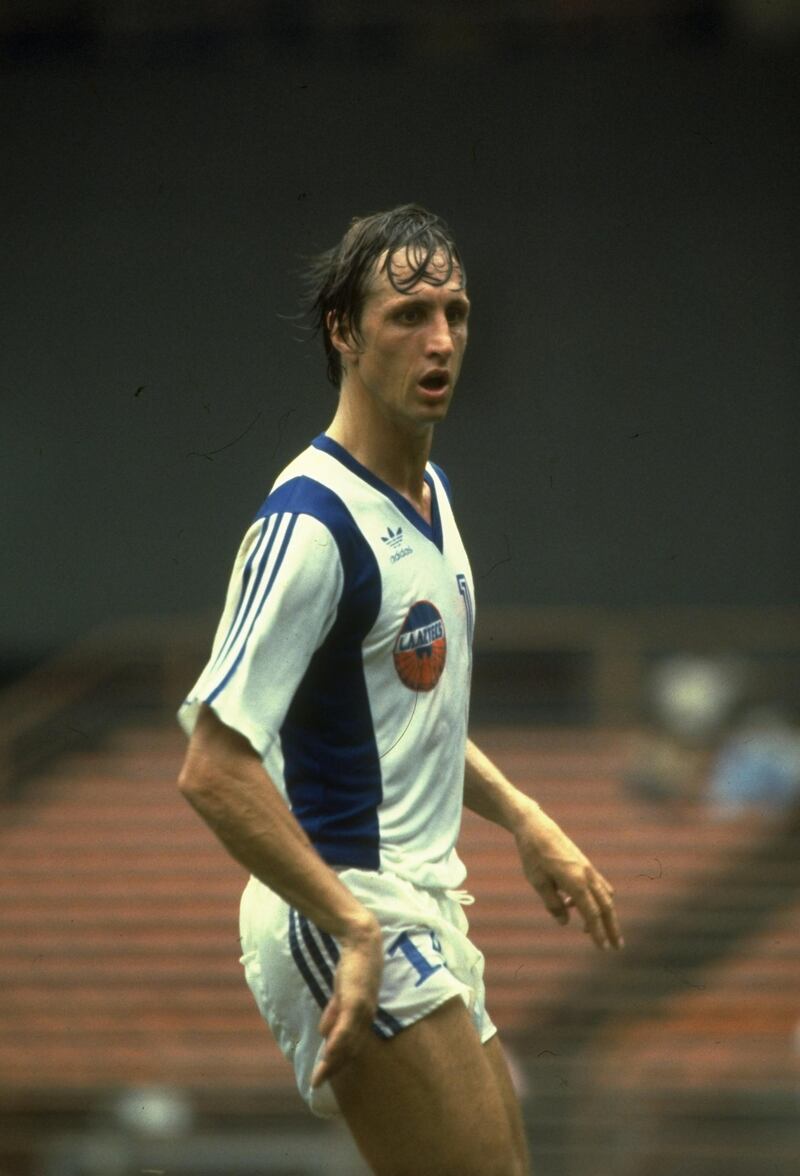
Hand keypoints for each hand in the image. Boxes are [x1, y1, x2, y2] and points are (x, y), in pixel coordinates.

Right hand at [311, 914, 383, 1087]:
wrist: (360, 941)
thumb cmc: (352, 966)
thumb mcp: (341, 994)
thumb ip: (334, 1012)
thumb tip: (324, 1034)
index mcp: (364, 1017)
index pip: (351, 1047)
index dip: (337, 1063)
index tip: (323, 1077)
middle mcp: (366, 1017)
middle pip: (350, 1050)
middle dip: (333, 1068)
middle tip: (316, 1083)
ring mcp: (363, 1010)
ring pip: (348, 1042)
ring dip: (333, 1061)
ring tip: (319, 1076)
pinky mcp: (356, 1000)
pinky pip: (346, 1025)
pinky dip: (338, 1041)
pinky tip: (328, 1054)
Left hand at [515, 802, 623, 950]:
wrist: (537, 827)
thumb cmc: (534, 855)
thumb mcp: (537, 882)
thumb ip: (552, 904)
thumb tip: (565, 922)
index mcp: (575, 881)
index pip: (591, 914)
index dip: (597, 933)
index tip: (603, 949)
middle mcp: (587, 875)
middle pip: (605, 907)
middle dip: (611, 928)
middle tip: (617, 948)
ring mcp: (588, 869)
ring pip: (604, 897)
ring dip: (605, 915)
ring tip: (599, 932)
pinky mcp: (584, 864)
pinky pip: (598, 886)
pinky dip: (595, 900)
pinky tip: (575, 906)